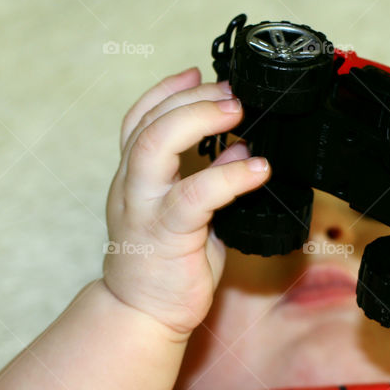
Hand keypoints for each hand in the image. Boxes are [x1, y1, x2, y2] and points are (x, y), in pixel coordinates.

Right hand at [102, 67, 270, 338]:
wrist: (142, 316)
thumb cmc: (165, 268)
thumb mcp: (189, 216)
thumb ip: (207, 180)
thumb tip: (238, 148)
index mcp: (134, 179)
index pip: (139, 120)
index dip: (167, 90)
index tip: (199, 73)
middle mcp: (132, 187)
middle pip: (147, 122)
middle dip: (190, 99)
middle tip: (232, 94)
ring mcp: (143, 209)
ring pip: (155, 145)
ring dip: (198, 120)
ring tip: (237, 113)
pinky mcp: (165, 234)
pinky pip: (195, 195)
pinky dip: (229, 176)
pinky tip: (257, 168)